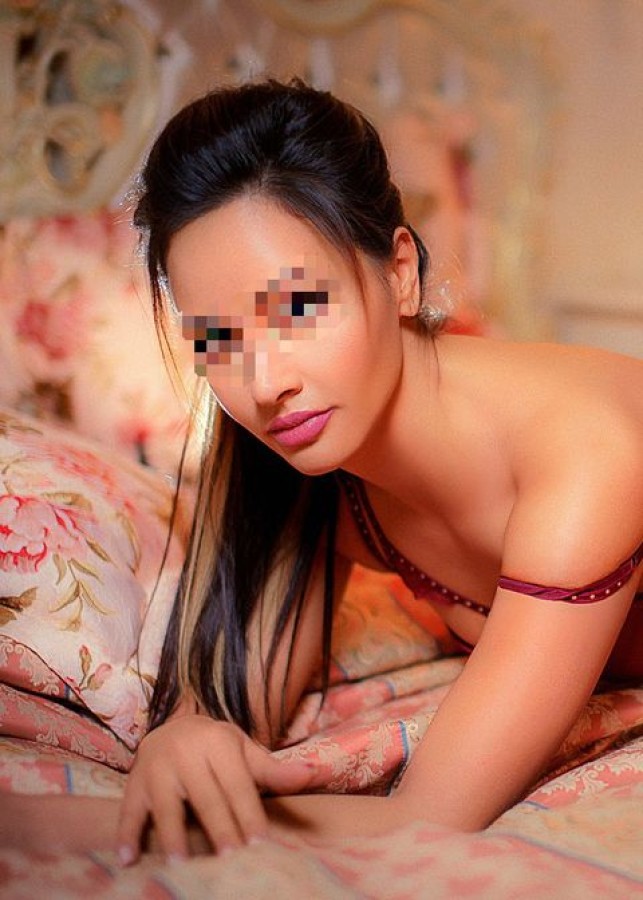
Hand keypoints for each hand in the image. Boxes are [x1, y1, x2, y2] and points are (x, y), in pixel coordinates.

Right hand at [117, 715, 313, 863]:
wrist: (171, 726)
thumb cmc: (216, 747)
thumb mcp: (244, 751)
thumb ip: (274, 769)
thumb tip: (313, 774)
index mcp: (218, 743)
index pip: (237, 785)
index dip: (249, 815)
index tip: (260, 846)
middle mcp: (186, 752)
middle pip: (206, 797)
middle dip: (219, 829)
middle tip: (231, 860)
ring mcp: (157, 767)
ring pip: (166, 805)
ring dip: (172, 834)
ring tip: (181, 865)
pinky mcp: (134, 782)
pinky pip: (129, 809)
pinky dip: (126, 834)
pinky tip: (127, 858)